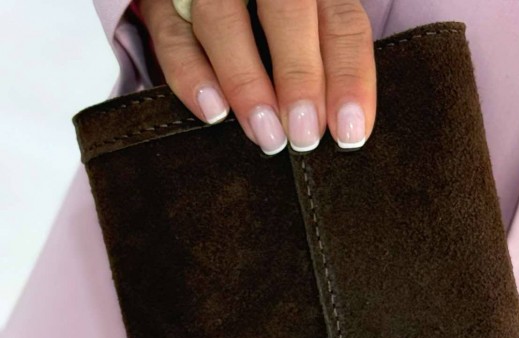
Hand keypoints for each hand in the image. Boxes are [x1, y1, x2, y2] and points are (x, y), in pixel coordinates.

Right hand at [137, 0, 375, 154]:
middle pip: (287, 9)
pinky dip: (190, 73)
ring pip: (222, 17)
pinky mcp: (162, 0)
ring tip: (266, 135)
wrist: (216, 3)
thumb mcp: (309, 34)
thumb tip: (346, 130)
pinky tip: (214, 112)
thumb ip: (324, 64)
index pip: (341, 21)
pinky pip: (171, 32)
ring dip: (246, 81)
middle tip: (304, 136)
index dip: (348, 77)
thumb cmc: (274, 31)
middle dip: (299, 77)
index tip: (349, 132)